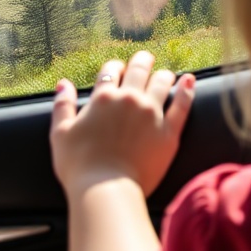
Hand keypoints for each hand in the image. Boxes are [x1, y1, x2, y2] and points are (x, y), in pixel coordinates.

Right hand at [50, 52, 194, 197]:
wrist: (106, 190)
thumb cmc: (79, 166)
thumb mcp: (61, 133)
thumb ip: (62, 105)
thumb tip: (63, 83)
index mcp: (104, 97)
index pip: (111, 70)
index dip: (114, 68)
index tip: (118, 72)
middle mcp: (130, 99)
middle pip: (140, 68)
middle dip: (142, 61)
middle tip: (145, 60)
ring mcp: (152, 114)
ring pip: (163, 81)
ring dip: (163, 74)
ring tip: (165, 75)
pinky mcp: (169, 131)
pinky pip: (182, 104)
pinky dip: (187, 89)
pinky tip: (189, 80)